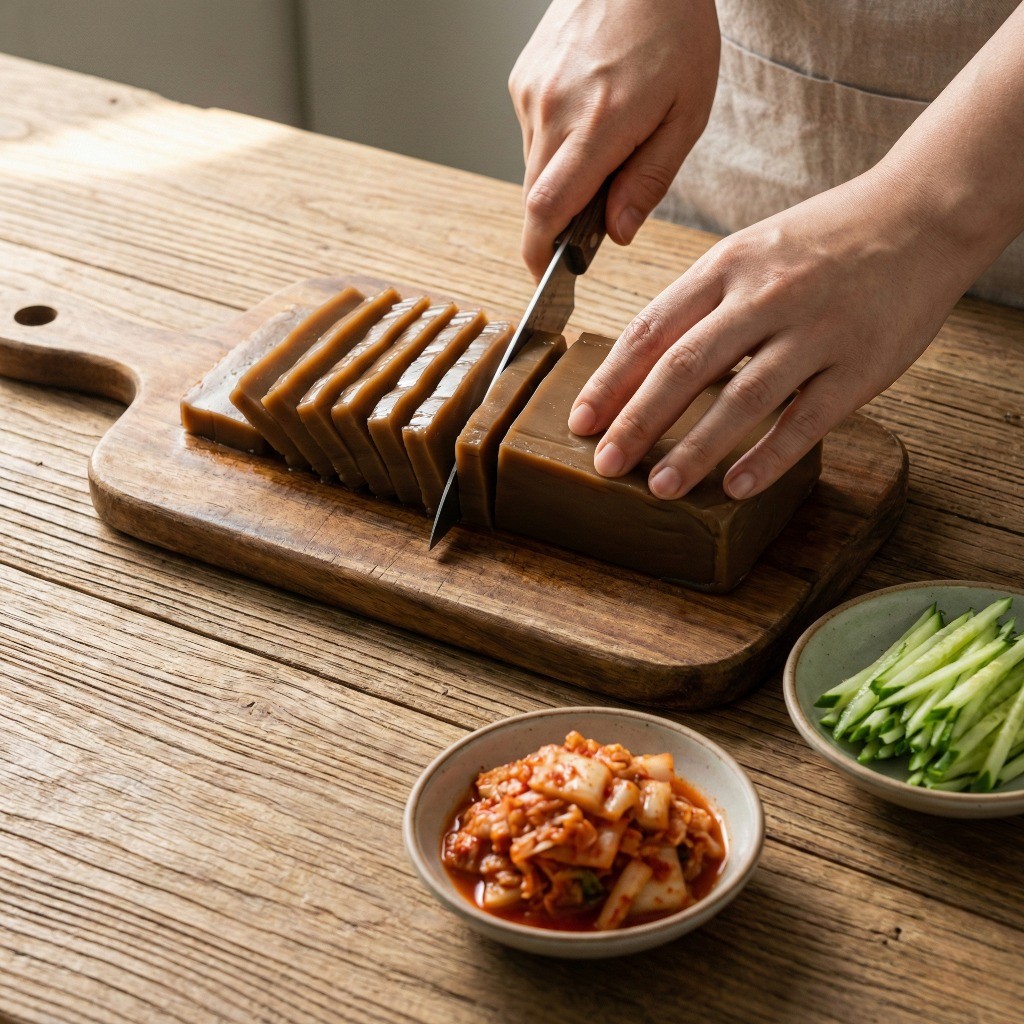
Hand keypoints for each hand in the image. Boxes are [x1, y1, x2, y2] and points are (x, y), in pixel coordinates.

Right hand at [508, 0, 719, 278]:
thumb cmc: (674, 29)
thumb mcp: (686, 112)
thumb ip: (650, 180)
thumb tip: (617, 232)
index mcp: (598, 123)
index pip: (547, 209)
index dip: (540, 253)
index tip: (544, 276)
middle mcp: (553, 108)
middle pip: (537, 197)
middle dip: (560, 218)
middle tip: (599, 205)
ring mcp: (531, 92)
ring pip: (534, 167)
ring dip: (562, 176)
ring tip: (606, 137)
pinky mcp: (522, 79)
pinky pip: (532, 134)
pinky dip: (556, 142)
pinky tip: (589, 111)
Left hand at [567, 164, 978, 499]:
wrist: (922, 214)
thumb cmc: (825, 240)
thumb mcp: (751, 250)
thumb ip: (703, 302)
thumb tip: (647, 365)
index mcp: (728, 265)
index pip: (653, 328)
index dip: (612, 380)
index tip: (582, 420)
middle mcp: (765, 296)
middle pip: (685, 366)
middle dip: (638, 421)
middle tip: (605, 465)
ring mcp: (814, 331)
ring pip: (742, 398)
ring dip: (695, 449)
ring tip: (660, 487)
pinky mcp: (859, 365)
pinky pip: (806, 419)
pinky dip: (769, 457)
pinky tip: (737, 486)